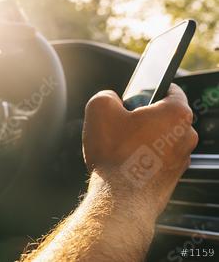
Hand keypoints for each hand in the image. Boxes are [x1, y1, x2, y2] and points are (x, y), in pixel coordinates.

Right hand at [82, 84, 197, 218]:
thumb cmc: (115, 156)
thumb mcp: (99, 109)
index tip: (133, 96)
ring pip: (159, 139)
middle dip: (142, 117)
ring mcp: (181, 159)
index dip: (146, 89)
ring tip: (119, 147)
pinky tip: (123, 163)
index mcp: (176, 113)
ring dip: (141, 139)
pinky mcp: (172, 177)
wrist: (120, 198)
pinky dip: (142, 158)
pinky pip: (156, 159)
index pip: (170, 88)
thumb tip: (111, 100)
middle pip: (163, 116)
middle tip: (120, 124)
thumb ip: (106, 95)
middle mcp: (186, 136)